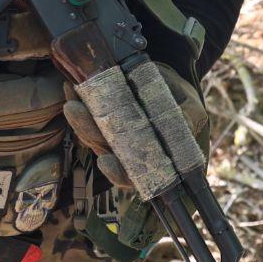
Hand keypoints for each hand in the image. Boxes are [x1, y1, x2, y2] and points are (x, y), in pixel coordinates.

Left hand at [63, 63, 207, 189]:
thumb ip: (185, 121)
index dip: (116, 172)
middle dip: (87, 131)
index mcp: (148, 160)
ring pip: (90, 132)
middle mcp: (125, 152)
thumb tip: (183, 125)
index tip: (105, 162)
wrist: (172, 86)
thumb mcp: (191, 113)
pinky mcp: (101, 117)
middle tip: (76, 112)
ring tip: (72, 97)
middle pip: (102, 149)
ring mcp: (111, 136)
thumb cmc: (183, 106)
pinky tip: (71, 87)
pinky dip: (79, 100)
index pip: (129, 175)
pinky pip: (86, 113)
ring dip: (78, 116)